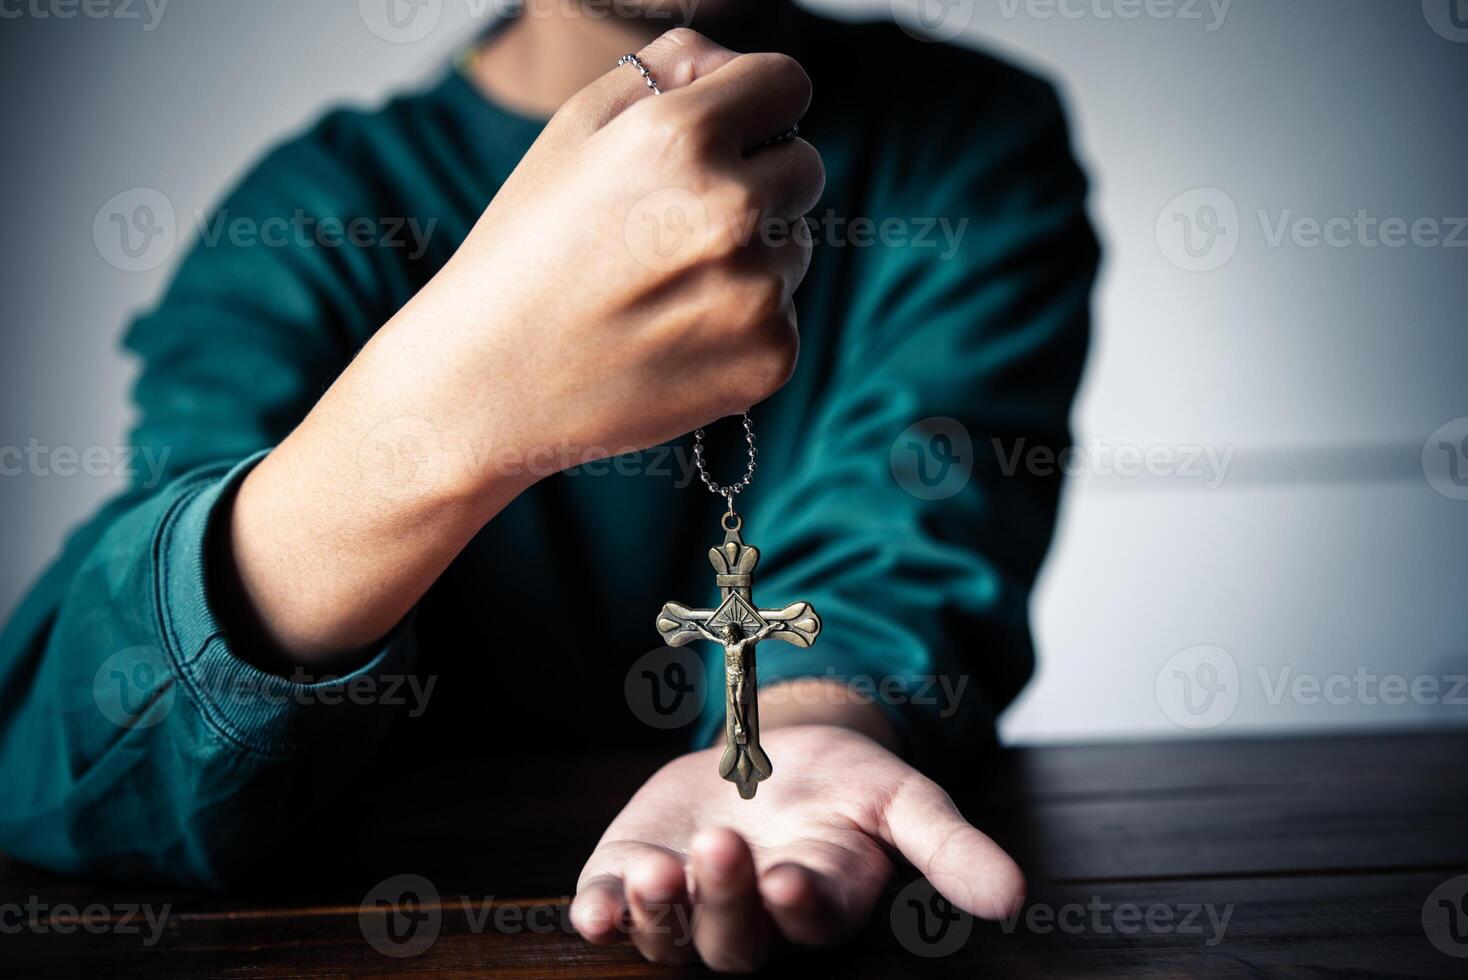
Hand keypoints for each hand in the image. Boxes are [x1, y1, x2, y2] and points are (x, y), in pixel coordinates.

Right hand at [398, 27, 825, 487]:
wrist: (491, 383)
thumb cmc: (526, 248)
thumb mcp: (573, 129)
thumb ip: (666, 70)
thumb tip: (734, 68)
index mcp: (682, 136)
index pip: (786, 85)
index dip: (758, 106)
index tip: (733, 133)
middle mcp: (731, 209)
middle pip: (804, 168)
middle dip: (759, 183)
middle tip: (677, 225)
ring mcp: (756, 290)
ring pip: (796, 247)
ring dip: (751, 259)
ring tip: (663, 288)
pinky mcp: (770, 356)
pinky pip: (783, 318)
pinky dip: (742, 326)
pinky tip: (674, 338)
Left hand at [570, 725, 1024, 971]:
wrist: (774, 754)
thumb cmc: (847, 785)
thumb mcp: (903, 799)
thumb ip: (949, 847)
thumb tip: (1018, 898)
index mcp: (820, 900)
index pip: (810, 920)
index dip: (799, 906)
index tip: (792, 880)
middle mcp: (752, 918)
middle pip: (734, 938)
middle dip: (726, 900)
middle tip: (722, 849)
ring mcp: (689, 903)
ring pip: (671, 934)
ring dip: (659, 912)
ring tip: (658, 874)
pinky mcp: (635, 874)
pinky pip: (613, 908)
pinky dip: (601, 912)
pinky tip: (592, 906)